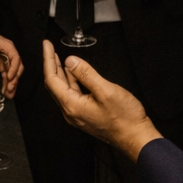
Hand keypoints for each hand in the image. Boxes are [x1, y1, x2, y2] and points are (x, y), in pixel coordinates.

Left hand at [0, 30, 22, 95]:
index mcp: (8, 47)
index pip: (15, 58)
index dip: (14, 69)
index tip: (9, 78)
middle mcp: (10, 53)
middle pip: (17, 67)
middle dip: (15, 79)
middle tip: (9, 90)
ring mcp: (8, 59)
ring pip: (14, 72)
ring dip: (12, 83)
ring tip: (9, 95)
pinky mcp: (4, 64)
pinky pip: (8, 73)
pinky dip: (8, 82)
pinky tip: (6, 91)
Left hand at [41, 39, 160, 160]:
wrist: (136, 137)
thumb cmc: (124, 118)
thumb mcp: (105, 90)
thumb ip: (86, 74)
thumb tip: (70, 61)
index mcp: (72, 105)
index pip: (52, 79)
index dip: (48, 60)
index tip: (46, 45)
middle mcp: (70, 112)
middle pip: (54, 84)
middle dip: (51, 64)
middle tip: (49, 47)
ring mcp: (77, 114)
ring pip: (63, 90)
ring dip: (60, 72)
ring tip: (58, 57)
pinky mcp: (85, 115)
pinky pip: (72, 95)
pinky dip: (70, 81)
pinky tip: (73, 74)